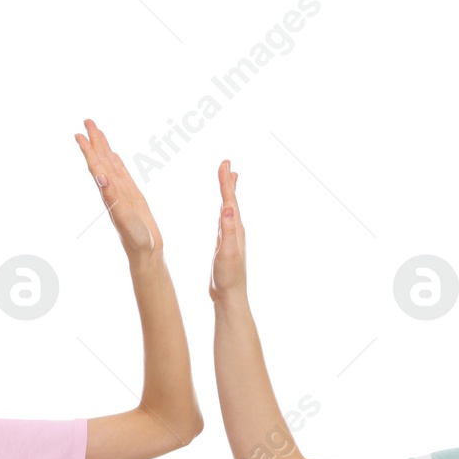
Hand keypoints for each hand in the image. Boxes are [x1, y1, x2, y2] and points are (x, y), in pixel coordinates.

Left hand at [74, 118, 159, 258]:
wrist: (146, 252)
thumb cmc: (135, 238)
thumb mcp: (123, 217)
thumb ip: (112, 196)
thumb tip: (101, 176)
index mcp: (108, 193)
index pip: (96, 166)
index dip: (88, 150)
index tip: (79, 133)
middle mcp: (112, 190)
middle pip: (101, 160)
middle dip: (94, 141)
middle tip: (88, 121)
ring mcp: (122, 192)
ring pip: (111, 164)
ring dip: (104, 148)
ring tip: (98, 133)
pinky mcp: (133, 196)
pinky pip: (123, 174)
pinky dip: (117, 163)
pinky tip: (113, 156)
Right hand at [209, 158, 244, 301]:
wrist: (230, 296)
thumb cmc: (228, 276)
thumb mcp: (227, 252)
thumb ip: (228, 230)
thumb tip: (227, 207)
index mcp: (235, 229)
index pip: (230, 200)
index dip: (226, 181)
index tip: (224, 163)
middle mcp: (235, 230)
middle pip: (231, 201)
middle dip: (228, 182)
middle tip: (227, 164)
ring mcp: (230, 237)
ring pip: (229, 209)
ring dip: (228, 194)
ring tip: (229, 180)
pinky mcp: (225, 244)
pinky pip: (224, 221)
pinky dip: (223, 210)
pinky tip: (223, 211)